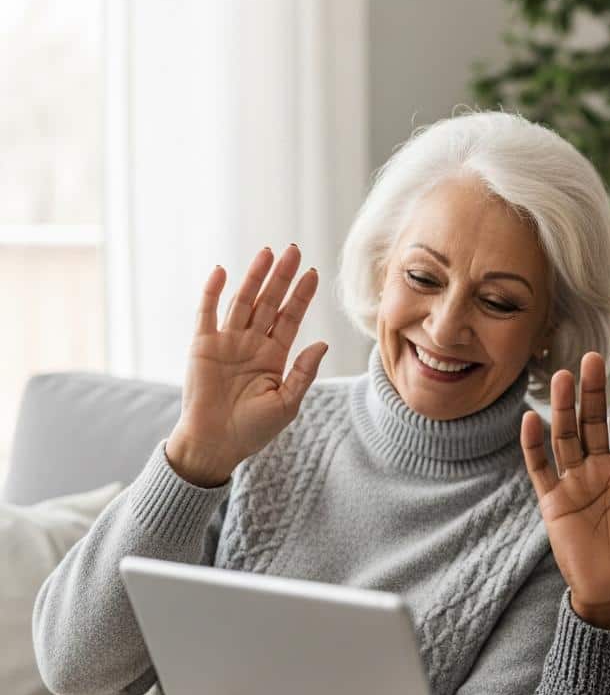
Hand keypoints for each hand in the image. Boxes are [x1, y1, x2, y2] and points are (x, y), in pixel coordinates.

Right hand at [166, 245, 326, 486]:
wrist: (216, 444)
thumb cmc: (253, 430)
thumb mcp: (287, 403)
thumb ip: (303, 372)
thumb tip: (322, 343)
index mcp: (274, 356)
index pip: (290, 318)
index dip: (301, 295)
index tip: (313, 273)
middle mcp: (251, 344)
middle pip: (269, 302)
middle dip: (281, 277)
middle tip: (293, 250)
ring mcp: (227, 342)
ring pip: (243, 301)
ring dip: (254, 277)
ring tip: (267, 253)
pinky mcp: (202, 345)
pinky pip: (207, 312)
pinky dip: (212, 291)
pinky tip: (222, 271)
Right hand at [521, 352, 609, 628]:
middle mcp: (599, 471)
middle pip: (593, 422)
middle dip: (592, 392)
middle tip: (591, 358)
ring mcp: (574, 484)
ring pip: (566, 436)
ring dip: (564, 407)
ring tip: (563, 376)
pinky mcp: (553, 503)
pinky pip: (541, 469)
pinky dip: (533, 445)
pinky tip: (532, 418)